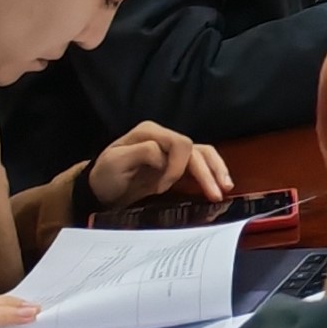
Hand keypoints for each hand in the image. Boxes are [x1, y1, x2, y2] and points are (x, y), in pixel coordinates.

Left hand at [87, 122, 227, 208]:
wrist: (100, 189)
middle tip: (215, 195)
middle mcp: (165, 138)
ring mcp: (172, 152)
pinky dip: (213, 174)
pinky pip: (201, 165)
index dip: (176, 167)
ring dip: (217, 171)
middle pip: (196, 149)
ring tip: (226, 188)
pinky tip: (221, 186)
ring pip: (204, 155)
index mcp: (151, 133)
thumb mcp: (116, 162)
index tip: (161, 189)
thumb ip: (142, 152)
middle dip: (207, 172)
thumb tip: (164, 156)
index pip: (179, 143)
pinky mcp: (177, 166)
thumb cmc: (106, 176)